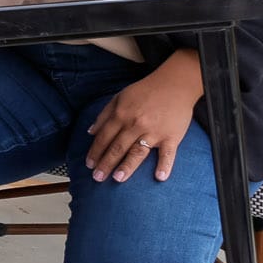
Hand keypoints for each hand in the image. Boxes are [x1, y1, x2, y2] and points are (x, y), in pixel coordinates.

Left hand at [86, 51, 202, 182]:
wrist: (174, 84)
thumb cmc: (145, 91)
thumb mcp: (119, 97)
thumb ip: (104, 115)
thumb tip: (90, 132)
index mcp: (121, 114)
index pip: (104, 137)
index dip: (95, 151)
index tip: (88, 165)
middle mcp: (135, 124)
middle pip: (117, 147)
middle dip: (105, 163)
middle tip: (97, 178)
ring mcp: (154, 131)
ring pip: (137, 152)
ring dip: (127, 166)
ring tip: (118, 179)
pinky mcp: (172, 136)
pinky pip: (167, 153)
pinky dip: (164, 165)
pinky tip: (160, 177)